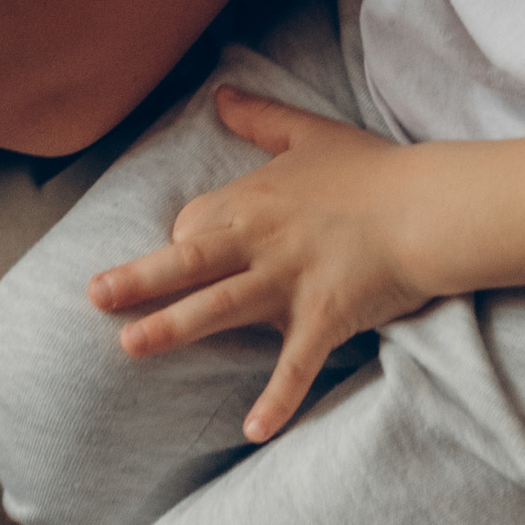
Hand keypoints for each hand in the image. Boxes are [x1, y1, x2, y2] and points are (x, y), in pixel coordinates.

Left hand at [87, 89, 433, 444]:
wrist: (430, 206)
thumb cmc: (373, 170)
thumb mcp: (308, 132)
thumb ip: (260, 117)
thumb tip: (218, 94)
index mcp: (254, 200)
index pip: (194, 226)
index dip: (180, 246)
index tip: (179, 262)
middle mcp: (262, 241)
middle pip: (188, 261)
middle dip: (139, 280)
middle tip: (94, 297)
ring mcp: (291, 282)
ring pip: (220, 307)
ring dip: (174, 328)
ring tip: (130, 346)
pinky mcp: (325, 317)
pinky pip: (295, 364)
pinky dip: (275, 398)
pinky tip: (252, 430)